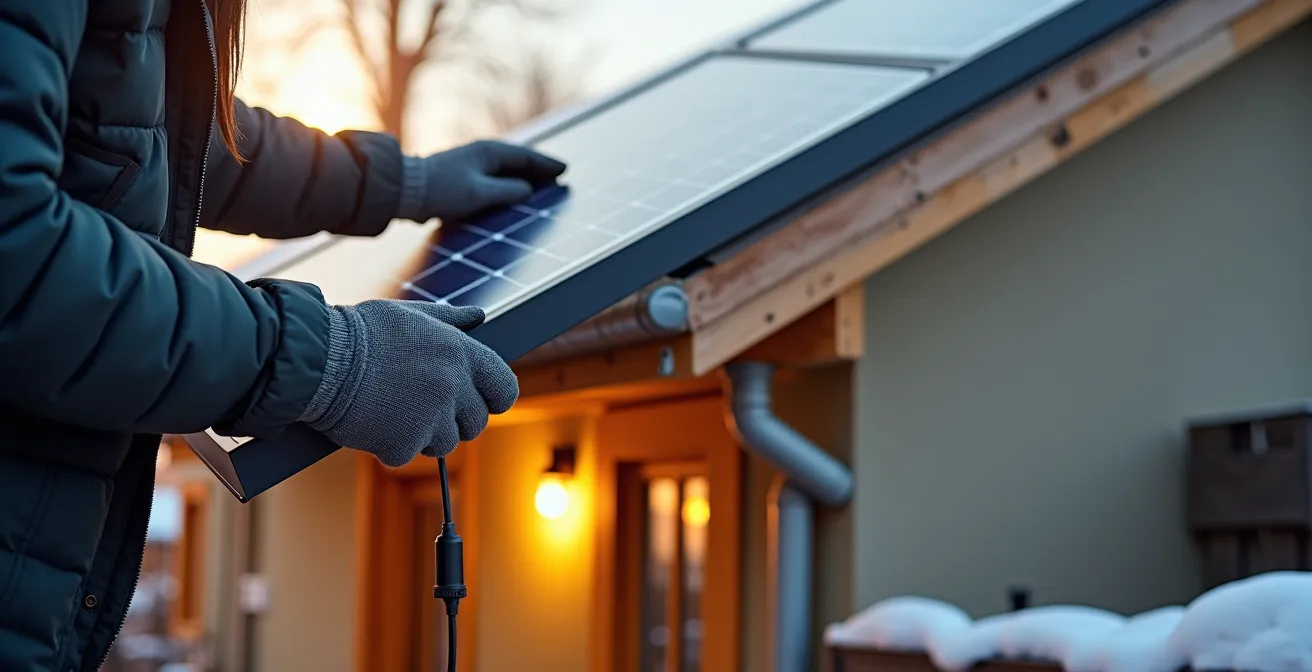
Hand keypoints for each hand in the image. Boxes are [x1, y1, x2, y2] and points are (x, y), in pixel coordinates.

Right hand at [298, 300, 518, 466]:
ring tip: (393, 410)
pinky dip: (390, 445)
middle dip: (453, 419)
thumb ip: (449, 319)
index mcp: (461, 353)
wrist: (319, 359)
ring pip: (444, 443)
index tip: (478, 401)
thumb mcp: (409, 314)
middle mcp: (454, 386)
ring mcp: (431, 418)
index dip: (492, 399)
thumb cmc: (361, 332)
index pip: (505, 389)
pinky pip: (406, 454)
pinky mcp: (404, 444)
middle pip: (475, 423)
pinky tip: (372, 422)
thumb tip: (479, 316)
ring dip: (423, 434)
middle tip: (420, 406)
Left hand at [398, 140, 566, 222]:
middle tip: (557, 174)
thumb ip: (508, 191)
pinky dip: (507, 180)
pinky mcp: (460, 175)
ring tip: (539, 182)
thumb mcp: (481, 193)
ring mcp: (469, 162)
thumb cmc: (443, 190)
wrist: (405, 190)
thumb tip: (526, 189)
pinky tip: (508, 188)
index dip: (546, 164)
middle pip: (517, 160)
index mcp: (489, 152)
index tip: (564, 169)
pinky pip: (493, 174)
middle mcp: (480, 152)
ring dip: (523, 174)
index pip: (525, 157)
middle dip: (537, 167)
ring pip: (504, 167)